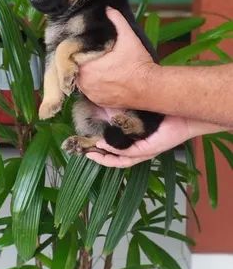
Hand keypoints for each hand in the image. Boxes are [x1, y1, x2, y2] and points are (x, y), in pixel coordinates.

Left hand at [77, 7, 156, 108]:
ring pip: (82, 81)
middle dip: (81, 62)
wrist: (151, 88)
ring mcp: (92, 95)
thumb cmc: (138, 63)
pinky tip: (101, 78)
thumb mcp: (128, 37)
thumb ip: (117, 21)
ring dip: (86, 74)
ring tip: (95, 66)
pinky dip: (93, 86)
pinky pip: (90, 92)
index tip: (82, 46)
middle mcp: (85, 83)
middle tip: (90, 55)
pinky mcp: (100, 102)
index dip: (76, 51)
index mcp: (86, 67)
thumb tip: (108, 8)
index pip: (72, 57)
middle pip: (76, 69)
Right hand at [85, 116, 225, 167]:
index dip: (100, 149)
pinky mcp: (148, 150)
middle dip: (98, 157)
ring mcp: (143, 152)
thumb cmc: (164, 112)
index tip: (88, 143)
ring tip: (90, 152)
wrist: (184, 115)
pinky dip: (114, 151)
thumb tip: (110, 107)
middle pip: (115, 160)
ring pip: (119, 160)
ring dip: (103, 157)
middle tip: (84, 152)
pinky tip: (104, 145)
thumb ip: (127, 114)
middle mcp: (140, 150)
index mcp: (137, 142)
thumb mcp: (141, 112)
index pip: (115, 150)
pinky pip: (128, 154)